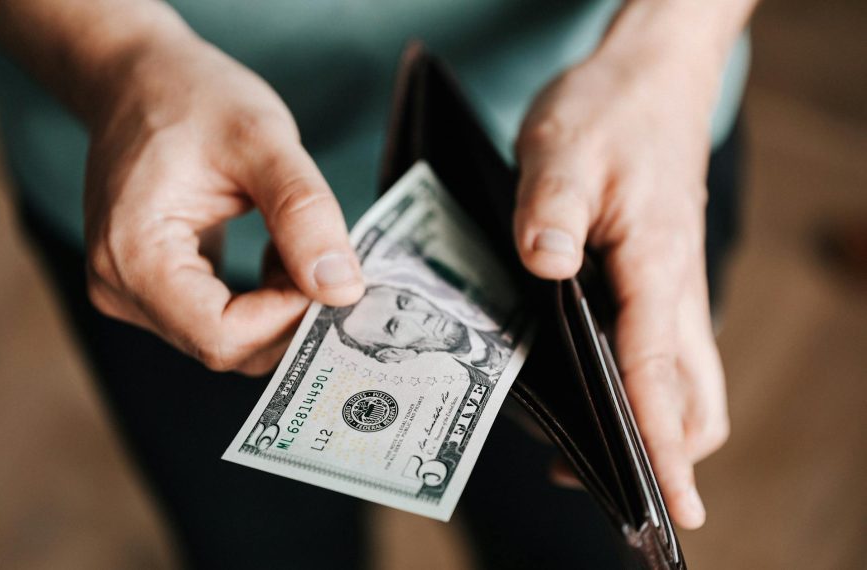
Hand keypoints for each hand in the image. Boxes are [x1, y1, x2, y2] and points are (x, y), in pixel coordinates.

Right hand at [84, 33, 363, 374]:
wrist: (140, 79)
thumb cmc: (192, 97)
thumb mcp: (262, 140)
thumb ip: (304, 214)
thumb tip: (342, 290)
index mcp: (133, 255)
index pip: (222, 336)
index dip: (287, 318)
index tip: (328, 273)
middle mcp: (120, 288)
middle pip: (226, 346)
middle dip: (289, 314)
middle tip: (326, 259)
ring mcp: (132, 293)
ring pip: (228, 340)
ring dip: (279, 306)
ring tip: (295, 245)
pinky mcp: (153, 289)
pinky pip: (220, 322)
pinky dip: (263, 300)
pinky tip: (277, 254)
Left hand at [517, 24, 728, 527]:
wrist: (648, 78)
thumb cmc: (610, 109)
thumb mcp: (563, 147)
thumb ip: (550, 208)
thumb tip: (544, 267)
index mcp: (657, 264)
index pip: (660, 372)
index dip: (663, 444)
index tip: (671, 506)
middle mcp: (674, 287)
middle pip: (694, 395)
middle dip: (667, 451)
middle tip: (615, 492)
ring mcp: (670, 286)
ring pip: (684, 378)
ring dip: (655, 423)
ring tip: (591, 455)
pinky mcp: (655, 278)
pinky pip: (661, 349)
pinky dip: (642, 386)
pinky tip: (590, 388)